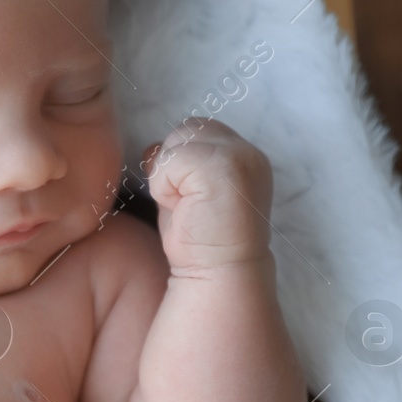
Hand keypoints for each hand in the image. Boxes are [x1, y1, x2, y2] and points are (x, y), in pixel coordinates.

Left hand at [140, 119, 272, 273]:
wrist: (218, 273)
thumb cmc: (200, 239)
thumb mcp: (185, 192)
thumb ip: (178, 165)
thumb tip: (153, 149)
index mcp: (244, 157)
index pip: (198, 130)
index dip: (181, 159)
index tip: (187, 195)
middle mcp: (248, 152)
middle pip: (188, 128)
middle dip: (175, 162)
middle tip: (185, 201)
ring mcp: (239, 157)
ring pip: (178, 139)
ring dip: (169, 173)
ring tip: (185, 204)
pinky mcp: (224, 166)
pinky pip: (170, 159)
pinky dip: (165, 185)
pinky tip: (183, 209)